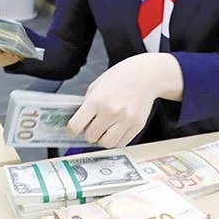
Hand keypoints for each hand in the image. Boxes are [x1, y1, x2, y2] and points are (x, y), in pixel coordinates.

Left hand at [67, 53, 182, 147]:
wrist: (146, 75)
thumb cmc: (121, 77)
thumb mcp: (97, 85)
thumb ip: (87, 103)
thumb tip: (79, 121)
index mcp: (96, 100)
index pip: (76, 125)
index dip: (72, 130)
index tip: (73, 129)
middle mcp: (110, 112)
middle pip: (90, 137)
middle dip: (89, 132)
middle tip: (93, 125)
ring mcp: (125, 120)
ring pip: (106, 143)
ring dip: (103, 138)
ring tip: (105, 128)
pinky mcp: (137, 126)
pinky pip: (122, 142)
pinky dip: (117, 139)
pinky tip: (117, 128)